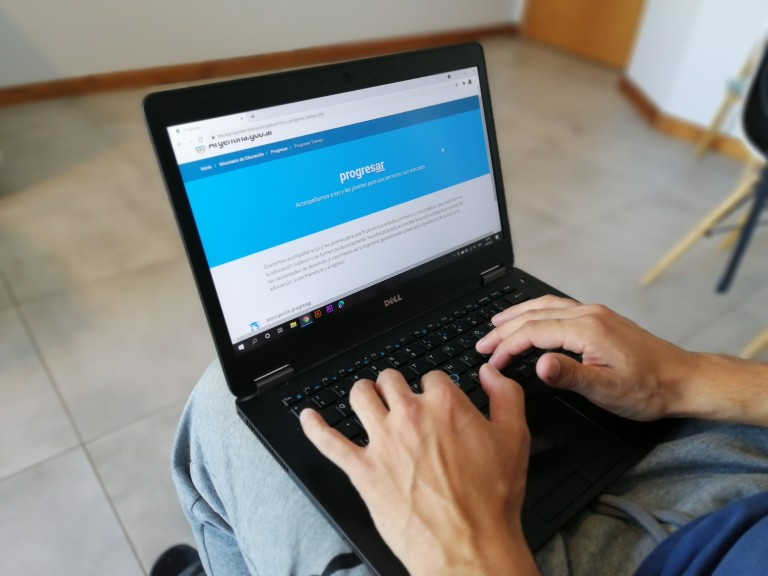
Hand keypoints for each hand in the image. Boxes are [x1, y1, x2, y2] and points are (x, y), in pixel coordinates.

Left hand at [300, 366, 538, 575]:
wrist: (468, 546)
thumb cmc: (491, 500)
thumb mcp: (515, 439)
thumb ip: (506, 396)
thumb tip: (490, 373)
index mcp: (445, 405)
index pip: (430, 376)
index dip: (434, 388)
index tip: (435, 400)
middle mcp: (410, 416)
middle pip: (390, 380)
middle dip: (395, 385)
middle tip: (399, 398)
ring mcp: (382, 442)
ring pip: (360, 397)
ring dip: (363, 394)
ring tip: (366, 398)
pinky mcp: (362, 470)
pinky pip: (328, 441)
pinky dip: (315, 426)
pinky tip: (309, 417)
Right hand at [476, 295, 697, 420]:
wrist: (683, 380)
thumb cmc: (649, 389)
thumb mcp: (607, 390)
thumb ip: (569, 375)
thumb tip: (537, 363)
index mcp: (586, 329)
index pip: (533, 332)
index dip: (507, 347)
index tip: (491, 362)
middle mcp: (589, 314)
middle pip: (534, 315)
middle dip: (503, 328)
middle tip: (481, 344)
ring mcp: (595, 313)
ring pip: (545, 306)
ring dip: (517, 314)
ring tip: (495, 322)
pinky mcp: (601, 318)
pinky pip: (559, 307)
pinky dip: (536, 311)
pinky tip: (532, 318)